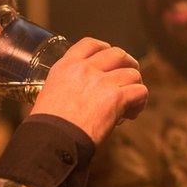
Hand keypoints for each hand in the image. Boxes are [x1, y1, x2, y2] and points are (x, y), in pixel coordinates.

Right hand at [30, 37, 147, 144]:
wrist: (52, 142)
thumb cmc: (46, 127)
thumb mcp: (48, 94)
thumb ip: (65, 87)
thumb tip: (76, 96)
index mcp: (66, 67)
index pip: (90, 44)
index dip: (105, 49)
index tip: (111, 60)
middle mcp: (85, 69)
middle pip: (117, 53)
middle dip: (127, 64)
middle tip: (128, 78)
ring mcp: (101, 82)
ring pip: (132, 73)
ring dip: (135, 86)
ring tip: (131, 102)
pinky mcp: (115, 99)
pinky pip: (139, 91)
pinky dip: (140, 102)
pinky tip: (132, 113)